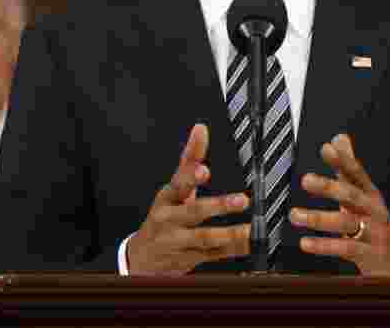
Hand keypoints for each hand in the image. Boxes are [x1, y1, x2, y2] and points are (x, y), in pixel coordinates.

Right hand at [126, 124, 251, 273]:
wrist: (141, 257)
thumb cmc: (163, 215)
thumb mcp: (173, 187)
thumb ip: (190, 158)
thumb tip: (200, 129)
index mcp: (166, 198)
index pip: (178, 184)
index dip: (191, 177)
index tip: (204, 170)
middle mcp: (169, 219)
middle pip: (193, 212)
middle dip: (218, 205)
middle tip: (242, 200)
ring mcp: (177, 242)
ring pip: (204, 238)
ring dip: (229, 233)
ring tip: (248, 229)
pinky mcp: (188, 259)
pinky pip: (212, 255)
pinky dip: (231, 250)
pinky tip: (246, 243)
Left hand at [291, 134, 389, 275]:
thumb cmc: (374, 222)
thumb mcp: (364, 193)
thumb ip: (348, 167)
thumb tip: (339, 138)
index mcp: (370, 193)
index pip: (357, 172)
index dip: (343, 160)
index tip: (327, 149)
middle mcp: (372, 210)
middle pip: (351, 195)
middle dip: (328, 187)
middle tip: (306, 180)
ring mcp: (372, 232)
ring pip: (345, 223)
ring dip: (318, 218)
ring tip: (295, 215)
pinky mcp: (367, 254)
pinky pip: (344, 248)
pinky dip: (324, 246)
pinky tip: (306, 243)